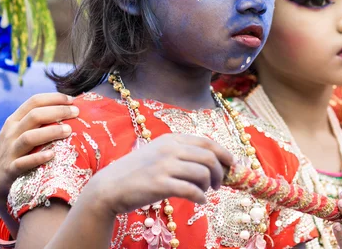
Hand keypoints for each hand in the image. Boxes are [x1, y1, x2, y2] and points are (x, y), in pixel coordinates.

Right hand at [0, 93, 78, 206]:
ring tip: (69, 130)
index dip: (54, 98)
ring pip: (29, 137)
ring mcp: (9, 151)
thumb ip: (40, 122)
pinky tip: (52, 154)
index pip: (34, 101)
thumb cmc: (18, 152)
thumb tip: (71, 110)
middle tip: (77, 112)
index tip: (73, 100)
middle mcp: (11, 133)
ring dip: (51, 132)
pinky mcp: (10, 170)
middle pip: (34, 116)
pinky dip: (38, 158)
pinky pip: (23, 163)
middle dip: (57, 111)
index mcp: (15, 120)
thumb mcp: (22, 132)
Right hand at [84, 133, 233, 215]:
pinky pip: (191, 190)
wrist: (109, 187)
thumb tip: (211, 161)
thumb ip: (181, 153)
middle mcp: (169, 149)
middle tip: (218, 184)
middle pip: (209, 157)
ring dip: (209, 186)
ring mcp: (164, 166)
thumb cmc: (137, 172)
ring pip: (202, 173)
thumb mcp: (159, 153)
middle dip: (219, 172)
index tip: (232, 164)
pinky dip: (200, 197)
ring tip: (205, 193)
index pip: (206, 142)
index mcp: (171, 139)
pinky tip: (200, 201)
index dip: (224, 153)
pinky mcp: (160, 184)